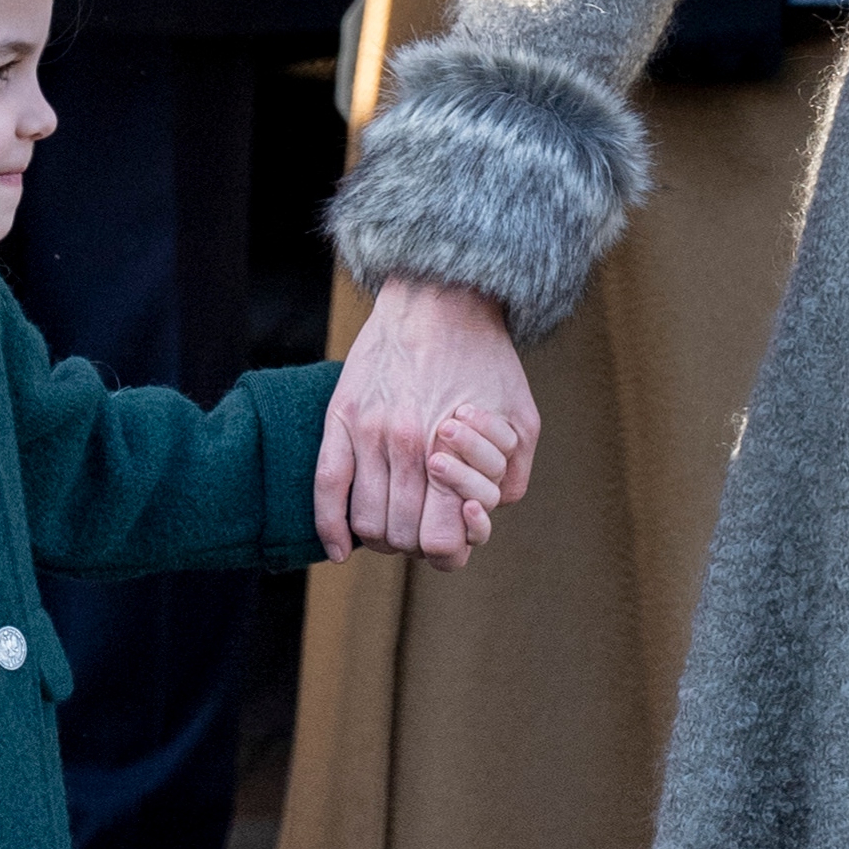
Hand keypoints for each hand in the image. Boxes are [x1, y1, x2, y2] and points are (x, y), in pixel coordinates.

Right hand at [315, 278, 539, 567]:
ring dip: (381, 536)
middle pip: (400, 537)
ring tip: (397, 524)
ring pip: (365, 521)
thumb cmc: (487, 358)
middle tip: (427, 527)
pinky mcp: (340, 416)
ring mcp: (366, 433)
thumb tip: (486, 516)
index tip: (453, 539)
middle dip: (417, 543)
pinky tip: (340, 548)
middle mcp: (404, 447)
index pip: (439, 542)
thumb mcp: (523, 419)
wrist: (442, 296)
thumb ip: (513, 477)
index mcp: (451, 452)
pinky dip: (330, 528)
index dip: (450, 552)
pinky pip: (325, 487)